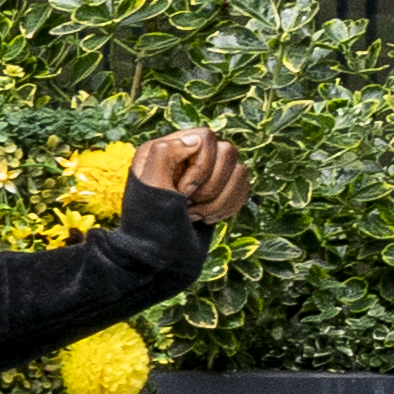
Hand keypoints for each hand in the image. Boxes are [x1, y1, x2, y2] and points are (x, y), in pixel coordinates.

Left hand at [133, 127, 249, 222]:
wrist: (158, 257)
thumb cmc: (150, 221)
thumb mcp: (150, 184)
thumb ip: (165, 153)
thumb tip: (196, 139)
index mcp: (166, 148)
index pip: (205, 137)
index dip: (201, 165)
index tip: (182, 191)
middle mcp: (187, 157)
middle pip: (228, 152)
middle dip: (211, 186)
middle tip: (187, 204)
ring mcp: (207, 174)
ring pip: (240, 171)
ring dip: (219, 200)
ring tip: (194, 214)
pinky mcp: (221, 192)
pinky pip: (244, 187)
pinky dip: (230, 207)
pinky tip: (207, 218)